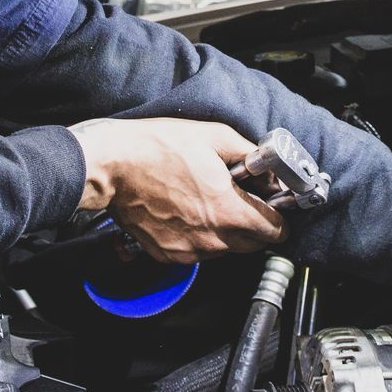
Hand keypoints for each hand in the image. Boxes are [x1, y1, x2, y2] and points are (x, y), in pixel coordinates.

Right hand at [70, 118, 288, 262]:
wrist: (112, 166)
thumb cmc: (157, 148)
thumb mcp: (214, 136)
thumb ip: (250, 155)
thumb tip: (270, 170)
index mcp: (227, 210)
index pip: (274, 231)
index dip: (279, 218)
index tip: (275, 209)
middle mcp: (211, 238)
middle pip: (253, 244)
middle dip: (255, 226)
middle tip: (243, 202)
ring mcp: (188, 250)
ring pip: (225, 250)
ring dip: (226, 232)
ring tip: (208, 202)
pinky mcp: (168, 255)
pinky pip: (198, 252)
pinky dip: (199, 237)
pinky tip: (188, 212)